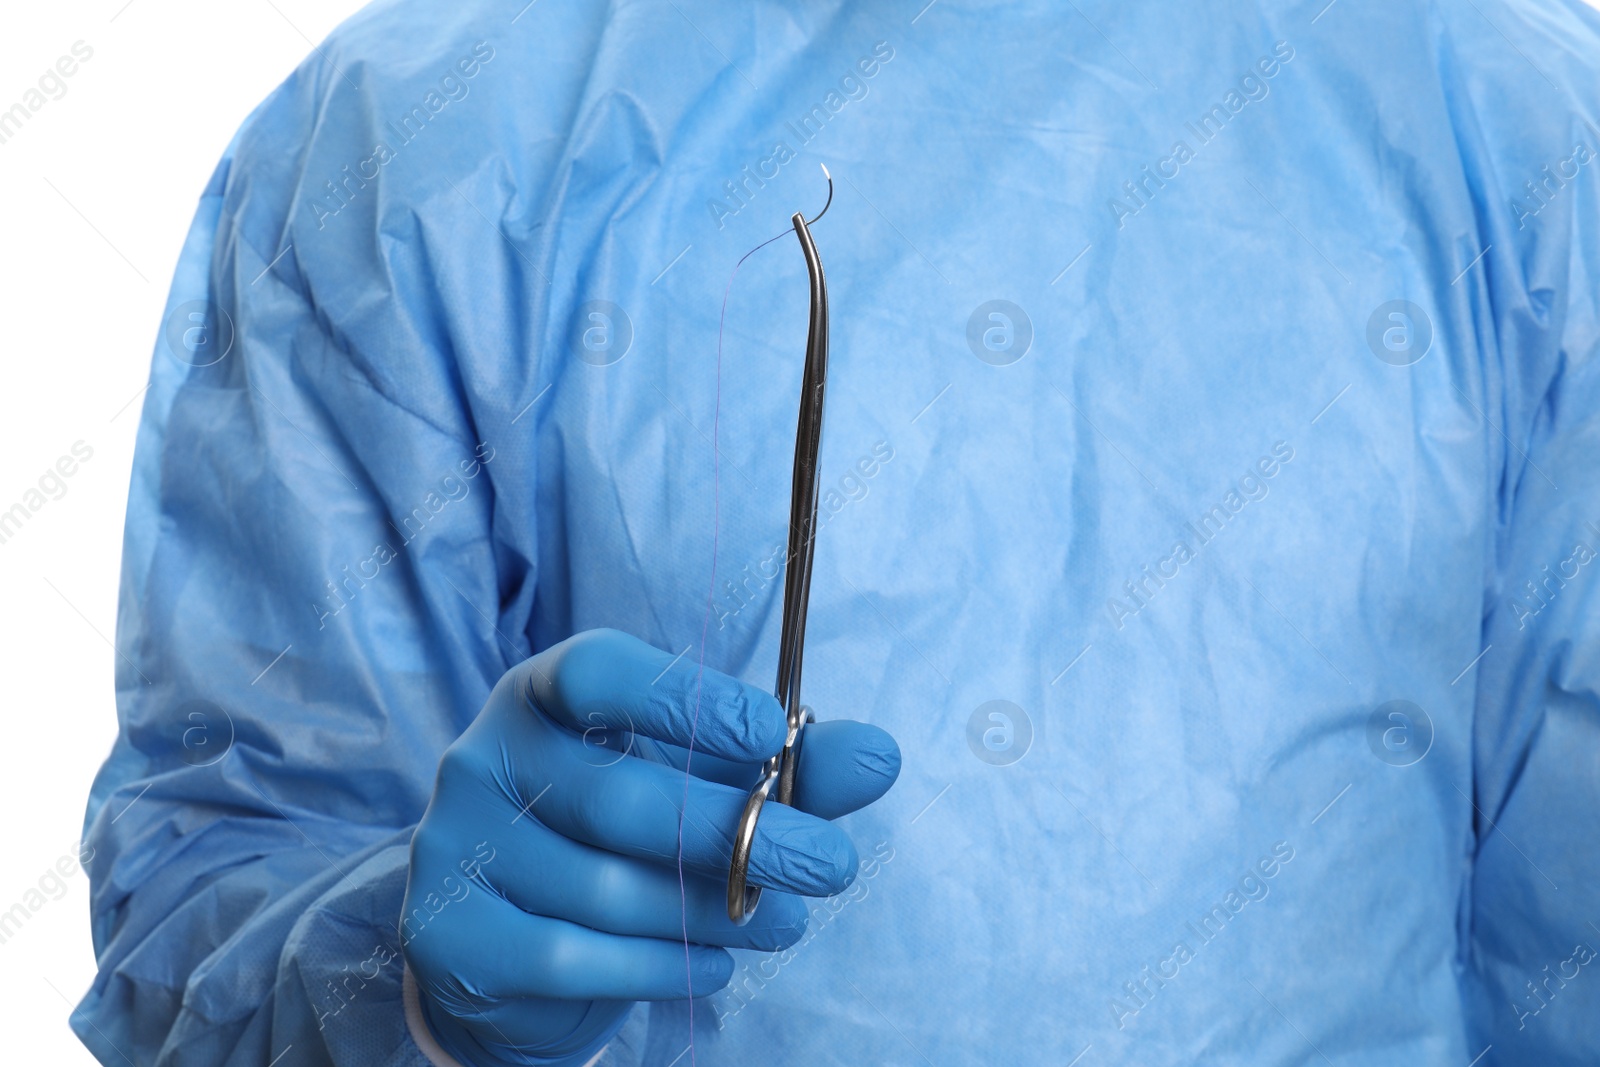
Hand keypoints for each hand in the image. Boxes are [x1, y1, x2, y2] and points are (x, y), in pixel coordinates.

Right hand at [401, 628, 900, 1065]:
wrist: (510, 948)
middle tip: (831, 864)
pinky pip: (575, 957)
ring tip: (784, 924)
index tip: (773, 731)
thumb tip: (883, 756)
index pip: (595, 672)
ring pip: (607, 889)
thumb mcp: (701, 784)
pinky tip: (714, 965)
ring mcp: (457, 846)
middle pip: (620, 797)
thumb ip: (788, 768)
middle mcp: (485, 758)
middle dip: (743, 835)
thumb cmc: (620, 838)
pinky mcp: (454, 934)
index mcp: (540, 694)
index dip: (684, 698)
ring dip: (714, 913)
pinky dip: (661, 966)